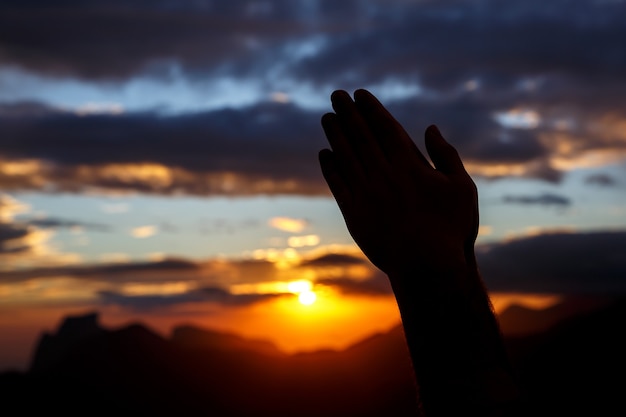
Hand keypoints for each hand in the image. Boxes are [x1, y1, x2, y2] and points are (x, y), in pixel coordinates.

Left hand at [319, 89, 478, 279]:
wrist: (426, 266)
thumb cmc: (450, 228)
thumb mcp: (461, 187)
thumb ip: (447, 155)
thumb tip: (430, 128)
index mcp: (409, 165)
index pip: (384, 128)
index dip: (371, 109)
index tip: (359, 95)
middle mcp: (384, 175)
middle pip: (361, 137)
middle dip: (348, 113)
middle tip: (336, 95)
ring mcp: (367, 195)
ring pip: (346, 157)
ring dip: (335, 135)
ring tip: (327, 118)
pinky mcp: (355, 215)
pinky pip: (339, 185)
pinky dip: (330, 168)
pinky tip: (325, 154)